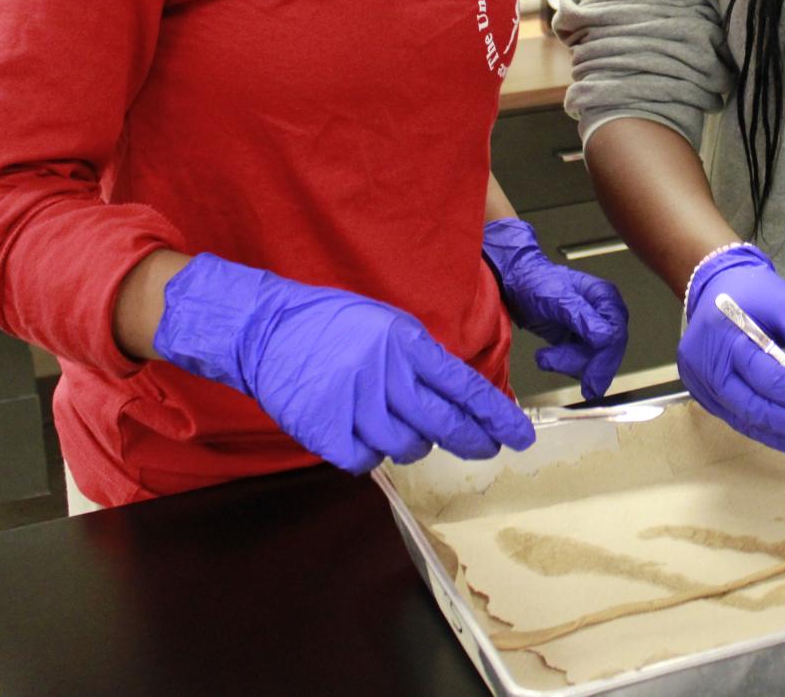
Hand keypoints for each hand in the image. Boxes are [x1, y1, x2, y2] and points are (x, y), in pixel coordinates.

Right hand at [153, 253, 534, 474]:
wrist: (265, 328)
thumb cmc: (329, 323)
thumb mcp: (387, 325)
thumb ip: (421, 358)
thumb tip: (458, 393)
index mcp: (405, 344)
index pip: (465, 387)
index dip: (496, 415)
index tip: (519, 434)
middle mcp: (386, 375)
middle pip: (445, 424)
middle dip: (474, 441)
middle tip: (487, 448)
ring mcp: (356, 406)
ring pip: (408, 448)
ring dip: (411, 443)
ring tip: (394, 422)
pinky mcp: (327, 433)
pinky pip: (366, 461)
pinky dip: (368, 453)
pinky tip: (359, 432)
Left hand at [483, 218, 627, 400]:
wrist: (514, 283)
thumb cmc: (535, 282)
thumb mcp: (557, 298)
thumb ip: (581, 317)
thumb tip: (606, 337)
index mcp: (604, 298)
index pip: (615, 334)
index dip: (605, 359)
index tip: (592, 381)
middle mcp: (603, 313)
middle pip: (608, 350)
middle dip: (585, 365)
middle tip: (577, 386)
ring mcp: (592, 327)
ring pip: (593, 359)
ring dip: (568, 364)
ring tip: (544, 358)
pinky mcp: (579, 339)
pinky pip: (580, 361)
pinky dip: (563, 364)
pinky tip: (547, 357)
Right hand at [677, 244, 784, 455]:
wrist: (718, 285)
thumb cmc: (755, 293)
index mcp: (725, 337)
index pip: (771, 380)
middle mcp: (706, 367)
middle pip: (757, 409)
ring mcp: (701, 385)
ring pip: (748, 421)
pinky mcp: (705, 396)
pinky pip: (741, 420)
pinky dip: (771, 431)